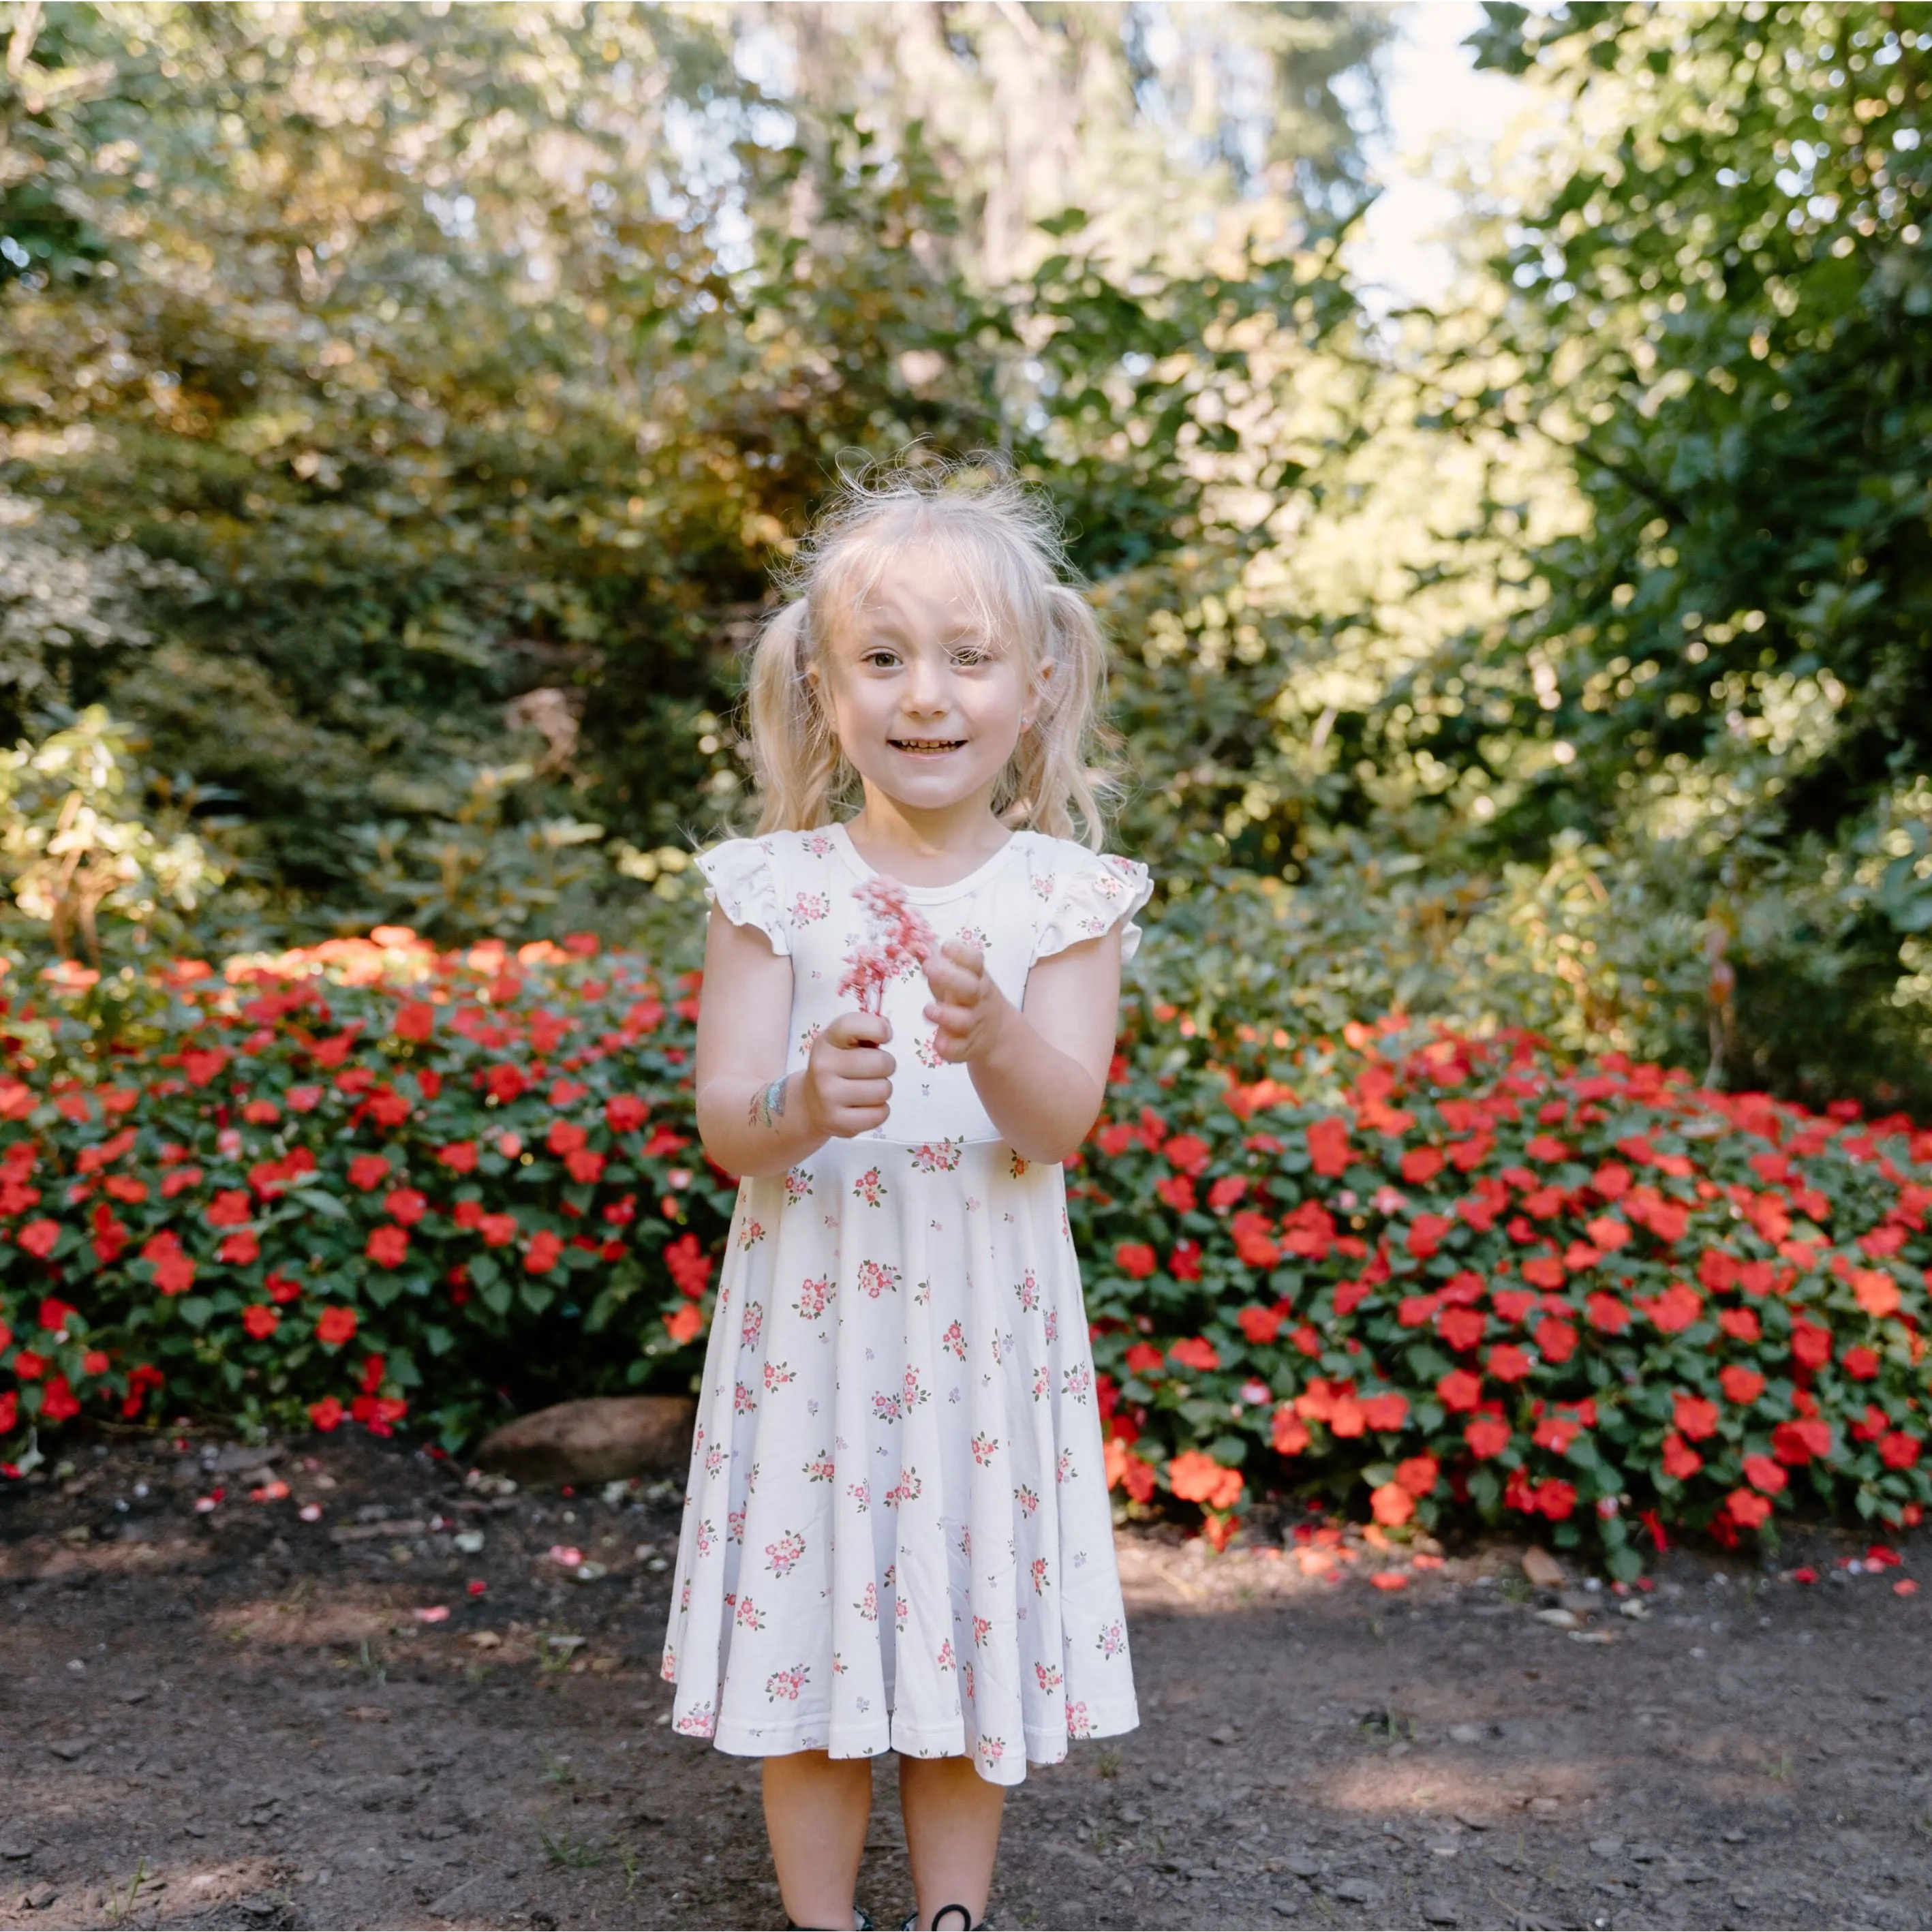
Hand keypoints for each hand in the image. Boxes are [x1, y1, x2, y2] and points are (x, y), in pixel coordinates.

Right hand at [801, 1010, 894, 1138]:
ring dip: (882, 1089)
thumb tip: (886, 1027)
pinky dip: (879, 1110)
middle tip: (873, 1070)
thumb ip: (866, 1031)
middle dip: (886, 1066)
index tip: (885, 1036)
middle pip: (882, 1063)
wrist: (809, 1103)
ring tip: (866, 1089)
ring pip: (884, 1090)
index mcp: (826, 1042)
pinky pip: (880, 1114)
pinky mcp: (837, 1121)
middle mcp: (823, 1067)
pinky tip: (864, 1106)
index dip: (877, 1028)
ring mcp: (828, 1096)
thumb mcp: (844, 1043)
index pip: (851, 1025)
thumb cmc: (837, 1067)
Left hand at [922, 938, 1009, 1063]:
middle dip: (949, 977)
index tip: (946, 947)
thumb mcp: (957, 977)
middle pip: (968, 987)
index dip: (961, 953)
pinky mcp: (967, 1047)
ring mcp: (973, 1024)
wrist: (997, 1034)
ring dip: (946, 1014)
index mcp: (976, 978)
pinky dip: (949, 1047)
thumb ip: (937, 962)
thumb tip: (914, 942)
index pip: (975, 962)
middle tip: (928, 967)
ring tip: (928, 1009)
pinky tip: (938, 1042)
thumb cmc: (966, 997)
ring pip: (963, 1020)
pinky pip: (959, 1049)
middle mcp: (977, 999)